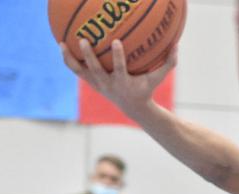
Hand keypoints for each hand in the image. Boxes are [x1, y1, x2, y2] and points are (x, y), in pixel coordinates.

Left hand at [60, 39, 176, 117]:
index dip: (117, 56)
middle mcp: (107, 84)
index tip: (116, 41)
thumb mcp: (158, 78)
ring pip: (80, 71)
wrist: (132, 107)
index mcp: (123, 82)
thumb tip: (177, 44)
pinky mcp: (91, 83)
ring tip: (61, 44)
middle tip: (83, 40)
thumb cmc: (146, 89)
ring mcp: (97, 84)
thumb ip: (168, 63)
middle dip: (89, 56)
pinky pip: (77, 70)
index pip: (119, 69)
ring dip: (70, 59)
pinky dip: (69, 60)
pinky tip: (62, 46)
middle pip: (95, 70)